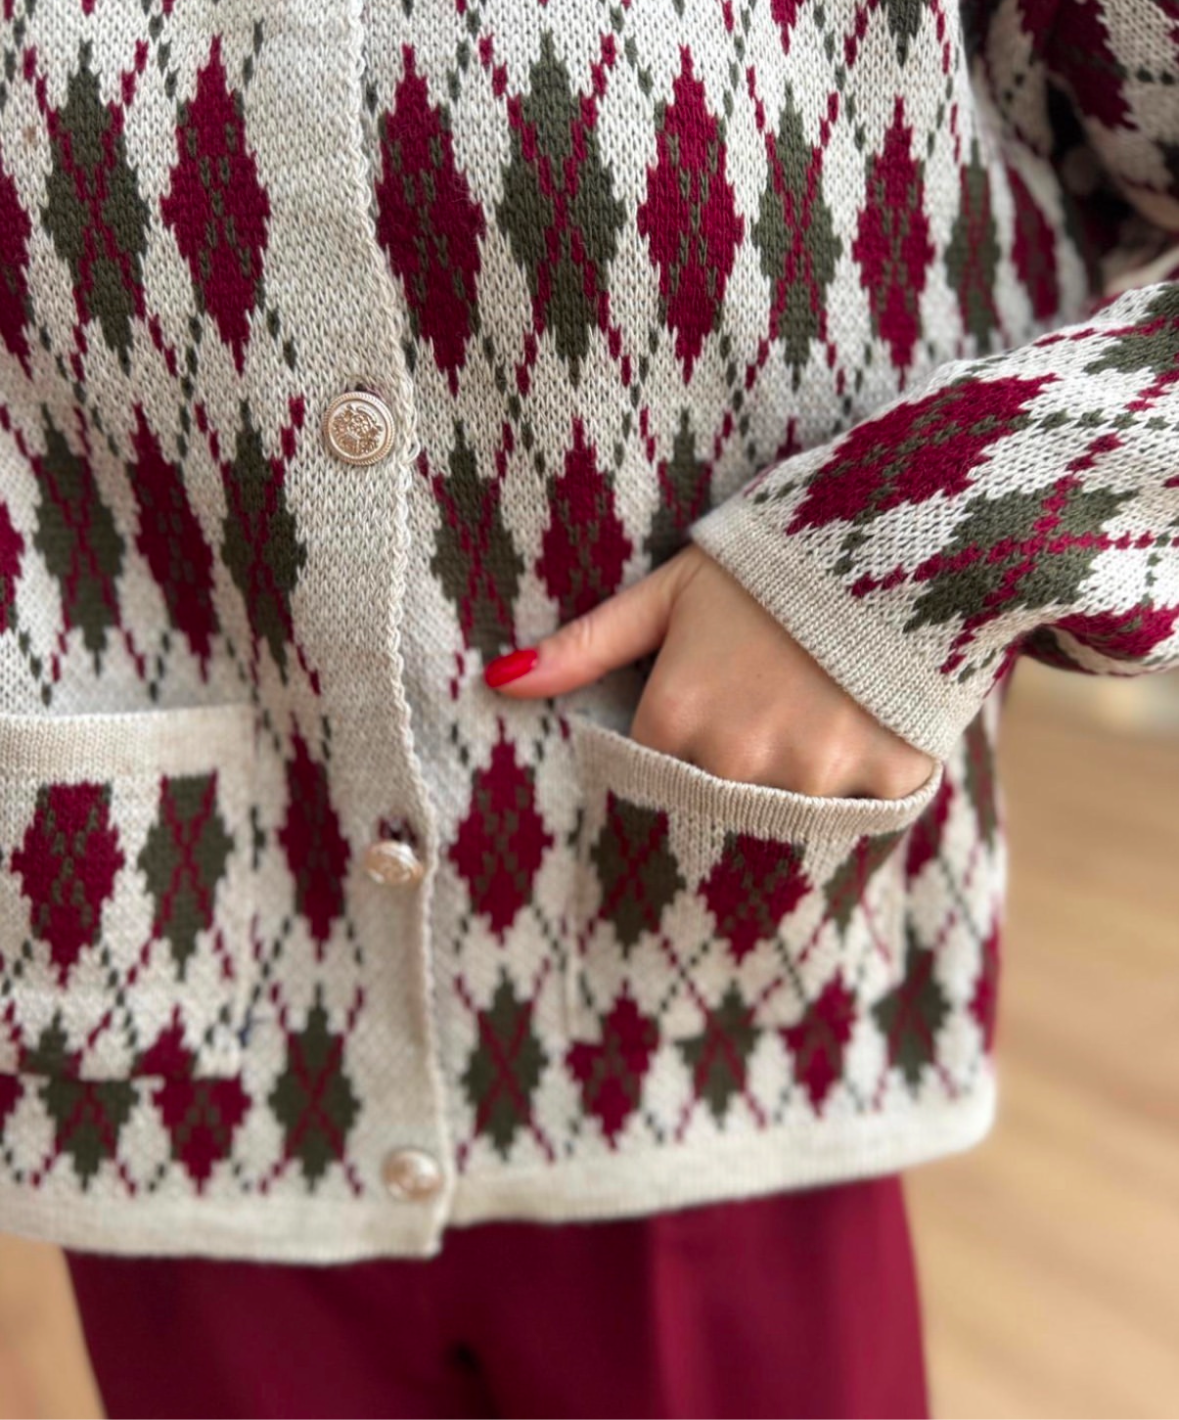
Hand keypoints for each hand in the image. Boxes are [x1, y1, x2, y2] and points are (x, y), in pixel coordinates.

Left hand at [484, 544, 934, 799]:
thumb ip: (587, 645)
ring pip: (779, 815)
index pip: (648, 771)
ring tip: (814, 712)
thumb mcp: (671, 593)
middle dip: (729, 767)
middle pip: (710, 802)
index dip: (675, 738)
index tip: (706, 706)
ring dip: (790, 781)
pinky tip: (859, 726)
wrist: (905, 538)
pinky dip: (853, 785)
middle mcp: (736, 759)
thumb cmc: (772, 565)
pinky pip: (851, 816)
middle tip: (763, 710)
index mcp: (677, 715)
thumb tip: (497, 680)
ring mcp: (811, 778)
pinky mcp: (882, 785)